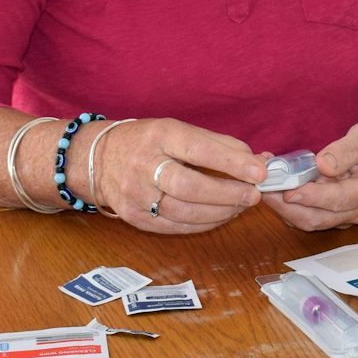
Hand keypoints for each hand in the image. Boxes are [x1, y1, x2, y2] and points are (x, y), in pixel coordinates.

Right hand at [95, 118, 264, 234]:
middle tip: (254, 195)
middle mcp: (144, 165)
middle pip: (190, 186)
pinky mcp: (134, 218)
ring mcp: (135, 195)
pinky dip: (204, 224)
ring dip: (220, 212)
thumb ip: (219, 145)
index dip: (232, 162)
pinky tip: (220, 216)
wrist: (98, 159)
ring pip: (184, 212)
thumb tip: (259, 161)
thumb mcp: (178, 130)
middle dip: (228, 193)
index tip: (259, 171)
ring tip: (241, 206)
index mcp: (159, 136)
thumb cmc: (148, 142)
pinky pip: (175, 227)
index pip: (199, 149)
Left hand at [262, 118, 357, 230]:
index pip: (336, 199)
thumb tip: (323, 164)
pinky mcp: (334, 212)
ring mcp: (345, 214)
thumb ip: (347, 150)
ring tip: (265, 185)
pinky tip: (277, 186)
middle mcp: (356, 210)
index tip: (287, 189)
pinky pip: (308, 215)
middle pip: (316, 219)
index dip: (310, 196)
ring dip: (283, 208)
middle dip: (286, 207)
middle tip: (264, 187)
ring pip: (308, 221)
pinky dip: (289, 206)